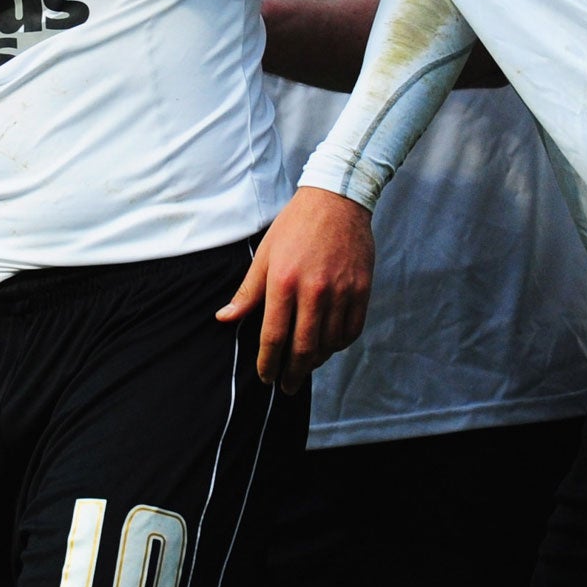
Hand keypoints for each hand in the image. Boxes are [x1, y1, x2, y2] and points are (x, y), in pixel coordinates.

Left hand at [216, 187, 373, 393]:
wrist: (336, 200)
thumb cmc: (294, 226)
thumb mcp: (264, 254)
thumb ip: (248, 291)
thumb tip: (225, 318)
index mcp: (283, 281)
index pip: (274, 335)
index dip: (268, 362)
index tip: (266, 376)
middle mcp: (314, 290)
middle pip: (303, 347)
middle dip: (293, 373)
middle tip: (287, 386)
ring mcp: (341, 291)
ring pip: (329, 343)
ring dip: (316, 361)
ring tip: (306, 366)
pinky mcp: (361, 289)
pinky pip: (351, 330)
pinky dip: (339, 344)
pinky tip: (328, 346)